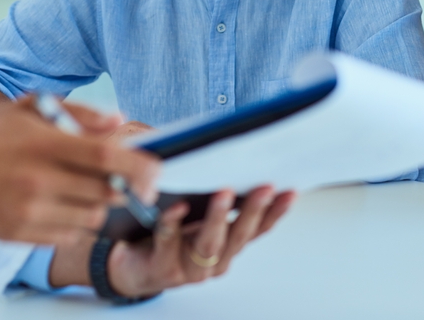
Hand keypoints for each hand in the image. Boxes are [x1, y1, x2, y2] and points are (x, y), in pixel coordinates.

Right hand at [0, 98, 159, 245]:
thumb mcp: (33, 107)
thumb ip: (80, 113)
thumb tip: (119, 123)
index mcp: (42, 144)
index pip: (104, 159)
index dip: (137, 167)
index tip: (155, 169)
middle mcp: (35, 180)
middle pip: (104, 194)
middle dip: (123, 188)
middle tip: (124, 179)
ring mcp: (24, 212)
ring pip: (90, 219)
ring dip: (99, 206)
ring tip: (85, 189)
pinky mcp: (15, 235)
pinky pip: (66, 236)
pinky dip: (74, 222)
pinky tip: (61, 204)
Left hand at [107, 186, 295, 297]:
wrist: (133, 264)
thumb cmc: (170, 233)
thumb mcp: (200, 215)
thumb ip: (219, 196)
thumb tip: (234, 156)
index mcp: (228, 244)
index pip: (259, 228)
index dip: (276, 211)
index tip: (291, 190)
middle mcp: (215, 259)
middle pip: (239, 235)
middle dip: (253, 210)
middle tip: (264, 186)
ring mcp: (190, 267)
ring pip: (210, 243)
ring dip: (219, 217)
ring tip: (223, 193)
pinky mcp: (162, 267)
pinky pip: (169, 241)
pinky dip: (174, 223)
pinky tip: (178, 207)